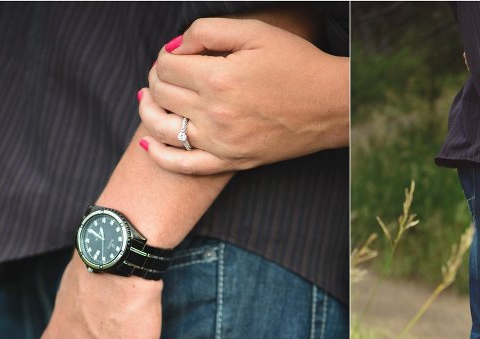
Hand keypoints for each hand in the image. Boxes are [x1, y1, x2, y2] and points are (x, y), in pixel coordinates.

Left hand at [138, 18, 348, 174]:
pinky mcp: (232, 161)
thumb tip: (174, 47)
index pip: (165, 65)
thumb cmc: (297, 64)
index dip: (164, 55)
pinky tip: (149, 144)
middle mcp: (214, 114)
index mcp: (218, 79)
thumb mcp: (255, 32)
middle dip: (155, 78)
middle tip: (168, 71)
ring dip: (147, 110)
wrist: (331, 105)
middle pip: (160, 94)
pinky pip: (184, 166)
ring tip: (149, 99)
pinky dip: (160, 156)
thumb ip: (207, 31)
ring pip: (162, 129)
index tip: (177, 53)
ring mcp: (221, 142)